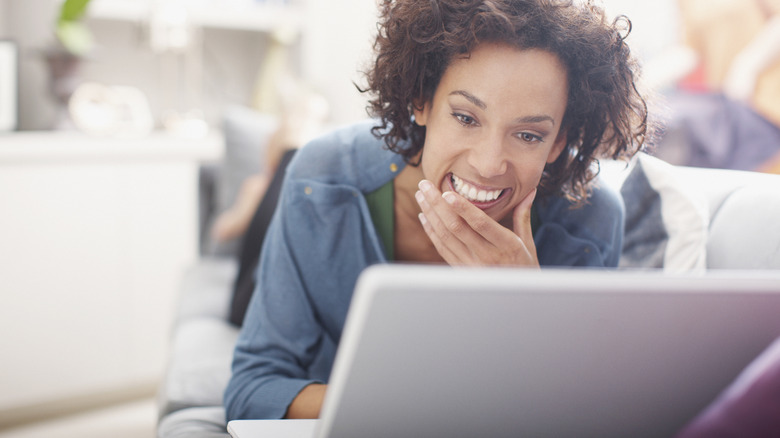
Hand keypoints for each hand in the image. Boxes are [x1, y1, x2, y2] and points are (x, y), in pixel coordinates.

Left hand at [415, 179, 538, 266]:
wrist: (516, 298)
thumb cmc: (524, 267)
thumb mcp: (528, 243)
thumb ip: (523, 216)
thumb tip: (530, 191)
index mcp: (505, 245)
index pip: (481, 224)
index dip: (463, 208)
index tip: (448, 193)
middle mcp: (486, 256)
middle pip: (456, 227)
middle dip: (438, 204)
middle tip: (425, 185)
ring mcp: (471, 264)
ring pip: (445, 236)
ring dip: (431, 214)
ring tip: (421, 195)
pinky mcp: (460, 270)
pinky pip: (442, 248)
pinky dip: (431, 231)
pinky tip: (424, 216)